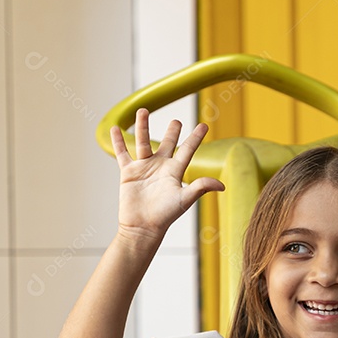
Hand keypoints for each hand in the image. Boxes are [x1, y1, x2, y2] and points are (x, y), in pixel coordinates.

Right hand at [110, 108, 223, 244]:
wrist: (142, 227)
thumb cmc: (165, 216)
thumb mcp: (184, 199)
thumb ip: (200, 187)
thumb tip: (222, 185)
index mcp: (175, 171)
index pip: (187, 150)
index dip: (195, 138)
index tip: (204, 125)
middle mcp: (160, 167)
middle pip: (167, 144)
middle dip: (172, 132)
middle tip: (177, 120)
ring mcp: (144, 168)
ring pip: (142, 142)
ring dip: (142, 126)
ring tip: (143, 110)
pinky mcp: (129, 172)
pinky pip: (122, 153)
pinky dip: (118, 141)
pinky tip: (115, 128)